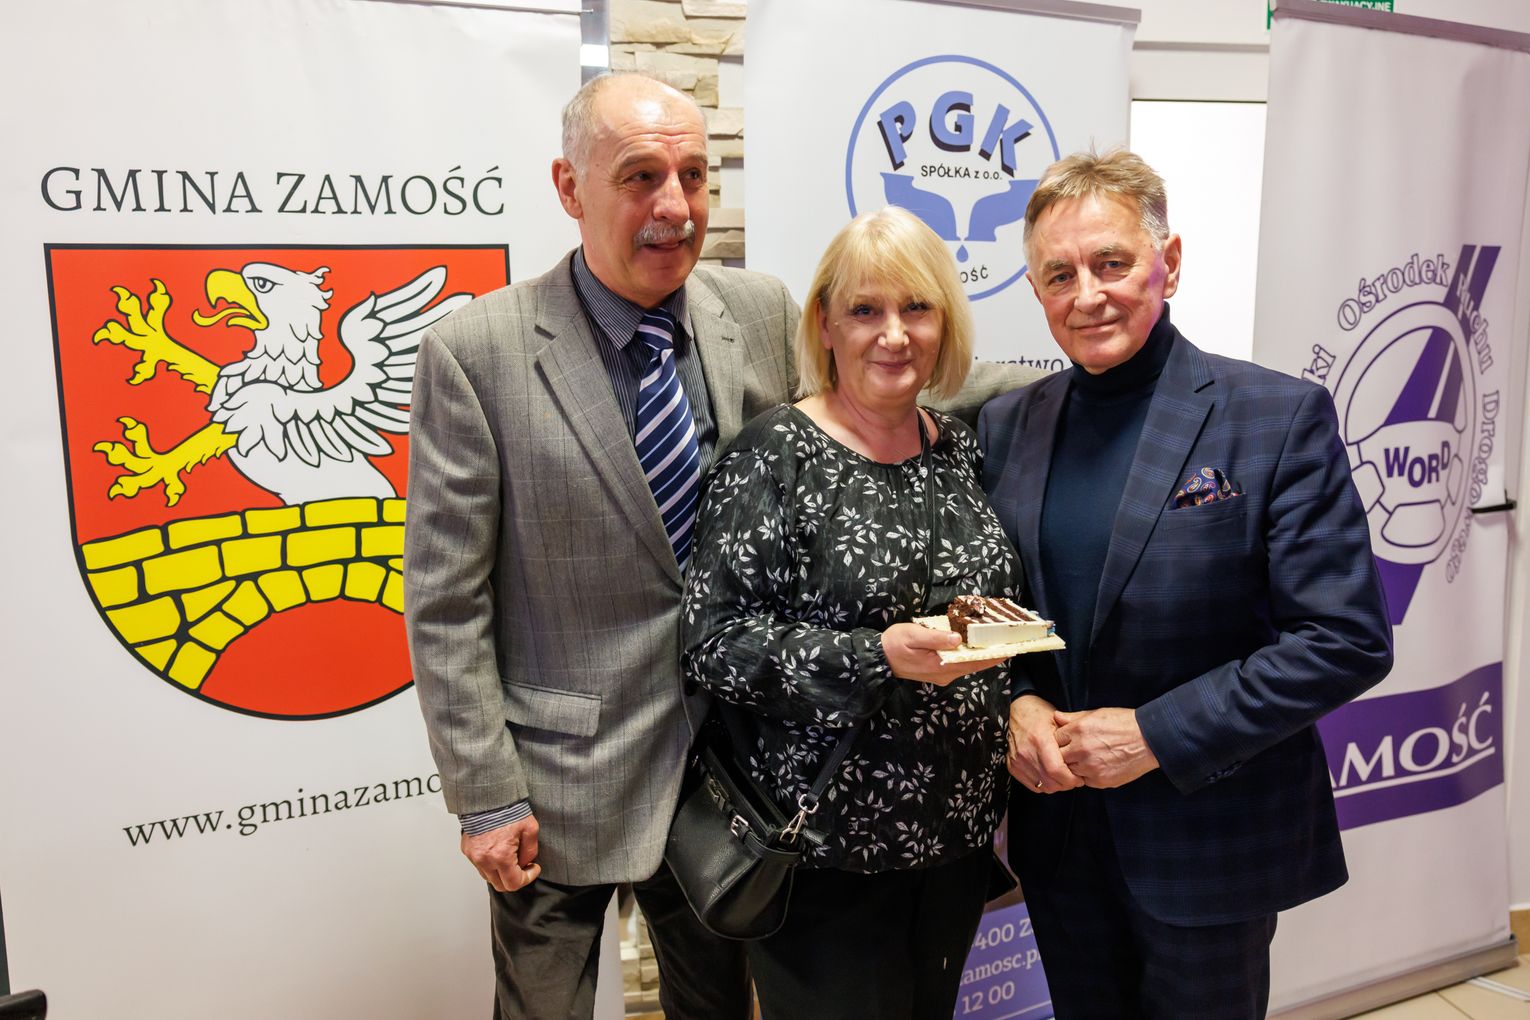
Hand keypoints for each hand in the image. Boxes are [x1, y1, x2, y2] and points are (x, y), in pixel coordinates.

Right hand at [461, 815, 541, 892]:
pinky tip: (497, 850)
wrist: (487, 797)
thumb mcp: (530, 829)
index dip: (527, 878)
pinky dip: (490, 864)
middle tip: (523, 865)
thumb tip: (526, 863)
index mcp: (501, 856)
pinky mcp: (467, 851)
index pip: (514, 884)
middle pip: (500, 885)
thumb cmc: (507, 809)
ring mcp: (473, 856)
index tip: (533, 868)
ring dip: (501, 872)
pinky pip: (480, 865)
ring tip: (510, 856)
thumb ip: (531, 851)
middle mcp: (484, 860)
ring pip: (489, 877)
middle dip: (514, 878)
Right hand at [881, 622, 1005, 685]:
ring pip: (967, 664)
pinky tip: (974, 646)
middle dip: (991, 654)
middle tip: (1008, 642)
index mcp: (941, 666)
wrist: (879, 659)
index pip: (973, 662)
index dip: (993, 656)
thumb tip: (957, 638)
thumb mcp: (914, 635)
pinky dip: (969, 655)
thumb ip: (936, 638)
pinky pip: (959, 664)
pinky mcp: (938, 671)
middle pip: (974, 664)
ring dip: (981, 655)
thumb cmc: (894, 644)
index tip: (1010, 649)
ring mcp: (942, 674)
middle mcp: (945, 674)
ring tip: (995, 642)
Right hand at [1007, 694, 1081, 792]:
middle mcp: (1025, 752)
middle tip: (1074, 779)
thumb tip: (1084, 757)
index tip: (1079, 778)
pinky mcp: (1012, 766)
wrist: (1014, 711)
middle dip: (1066, 784)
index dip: (1071, 779)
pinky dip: (1044, 785)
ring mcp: (1017, 761)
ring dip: (1056, 786)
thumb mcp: (1057, 720)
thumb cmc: (1038, 714)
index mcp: (1039, 740)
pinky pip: (1032, 785)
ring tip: (1062, 777)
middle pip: (1050, 782)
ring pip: (1042, 786)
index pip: (1056, 770)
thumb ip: (1070, 738)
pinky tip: (1050, 776)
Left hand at [1053, 707, 1159, 788]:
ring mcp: (1089, 766)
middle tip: (1075, 751)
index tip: (1067, 740)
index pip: (1055, 739)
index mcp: (1078, 730)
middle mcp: (1081, 749)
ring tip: (1088, 758)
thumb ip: (1073, 718)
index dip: (1060, 740)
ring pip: (1070, 770)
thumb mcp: (1096, 714)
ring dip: (1075, 766)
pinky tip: (1098, 766)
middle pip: (1058, 757)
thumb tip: (1056, 717)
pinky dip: (1087, 775)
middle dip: (1064, 754)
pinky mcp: (1099, 780)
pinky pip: (1084, 780)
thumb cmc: (1123, 724)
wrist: (1148, 740)